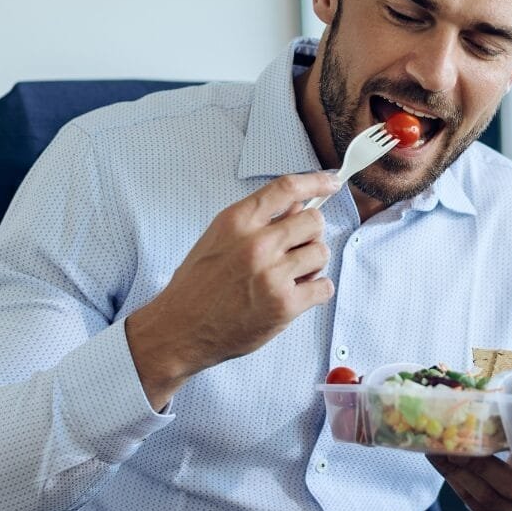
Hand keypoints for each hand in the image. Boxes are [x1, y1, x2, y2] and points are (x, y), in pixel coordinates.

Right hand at [126, 171, 341, 408]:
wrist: (180, 328)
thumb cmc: (197, 285)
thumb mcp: (218, 238)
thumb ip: (256, 220)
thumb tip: (297, 206)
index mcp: (237, 221)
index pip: (287, 188)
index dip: (316, 182)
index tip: (331, 183)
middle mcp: (256, 244)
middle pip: (313, 221)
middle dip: (310, 234)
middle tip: (295, 250)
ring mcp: (272, 275)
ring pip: (321, 253)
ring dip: (312, 265)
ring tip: (290, 276)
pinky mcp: (284, 305)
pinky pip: (324, 287)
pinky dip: (315, 291)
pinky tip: (295, 294)